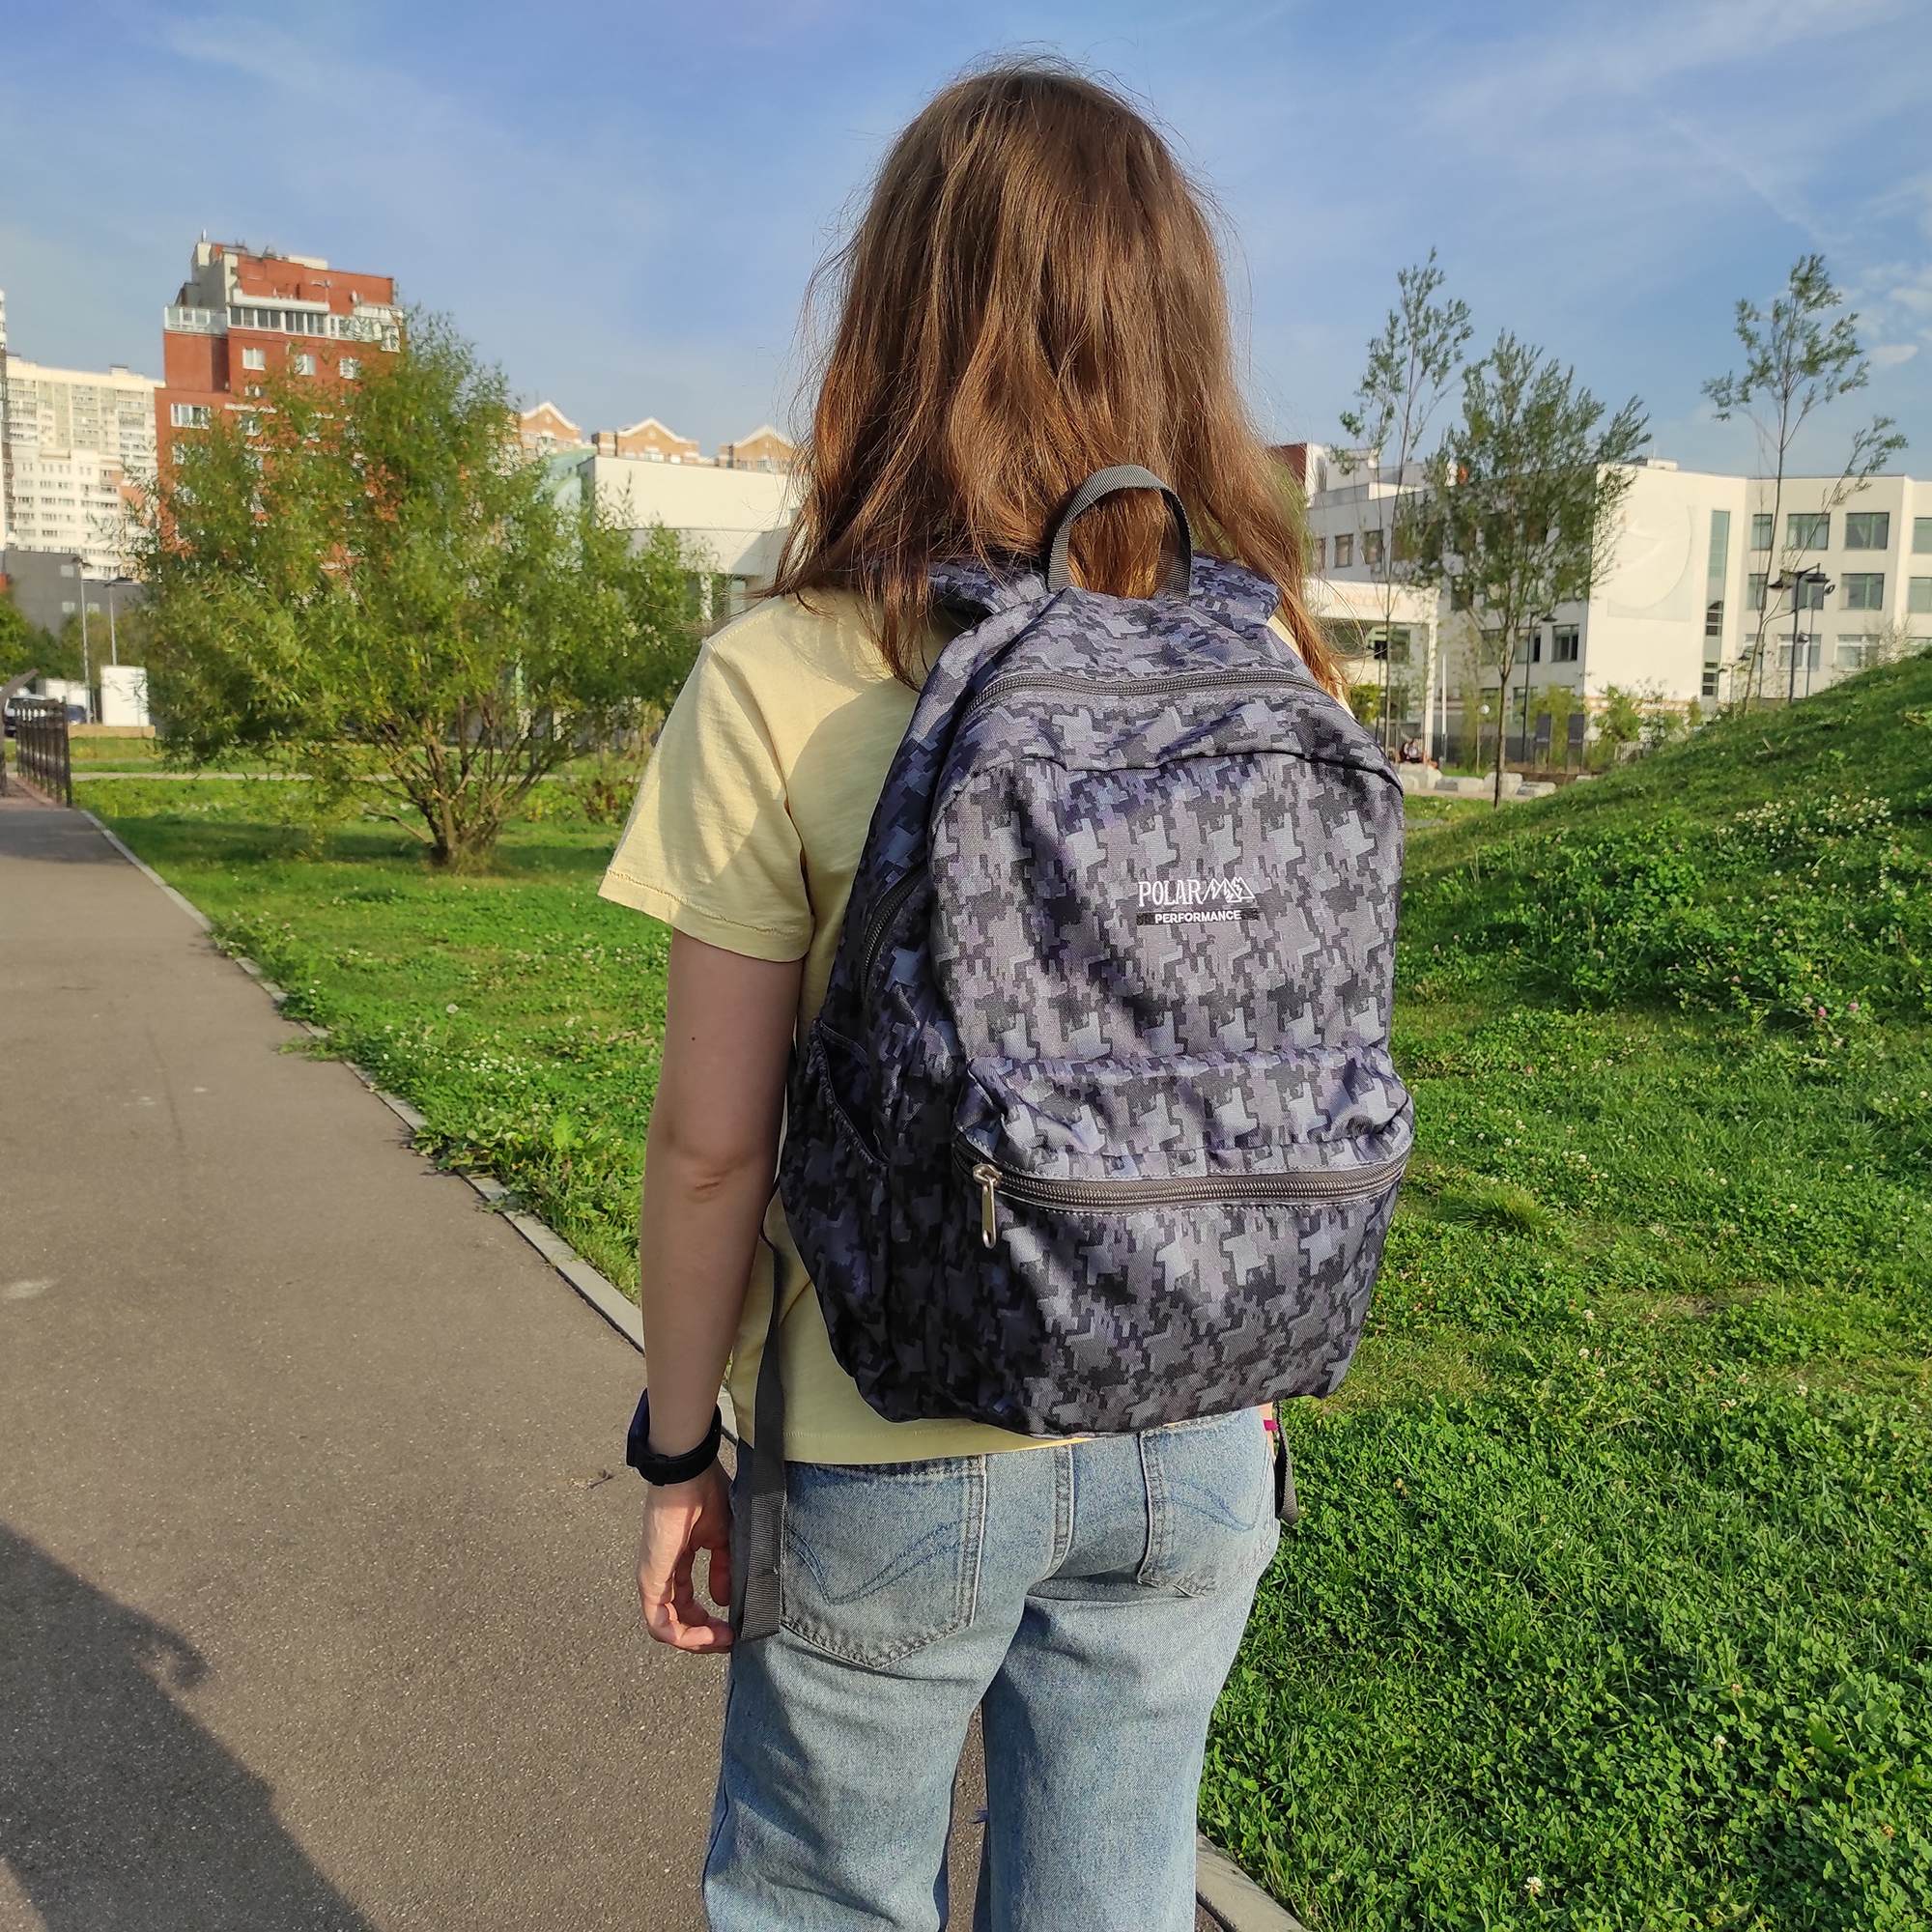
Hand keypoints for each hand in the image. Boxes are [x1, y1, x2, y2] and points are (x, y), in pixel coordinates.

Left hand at [636, 1460, 733, 1651]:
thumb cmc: (705, 1494)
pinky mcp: (649, 1581)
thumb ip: (723, 1569)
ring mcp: (653, 1579)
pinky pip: (660, 1624)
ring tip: (723, 1639)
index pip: (687, 1603)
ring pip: (668, 1628)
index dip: (710, 1620)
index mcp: (678, 1562)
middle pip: (678, 1620)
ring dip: (698, 1640)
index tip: (735, 1627)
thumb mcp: (722, 1537)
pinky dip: (685, 1636)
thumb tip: (724, 1600)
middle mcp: (662, 1575)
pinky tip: (709, 1634)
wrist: (688, 1474)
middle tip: (730, 1638)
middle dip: (705, 1635)